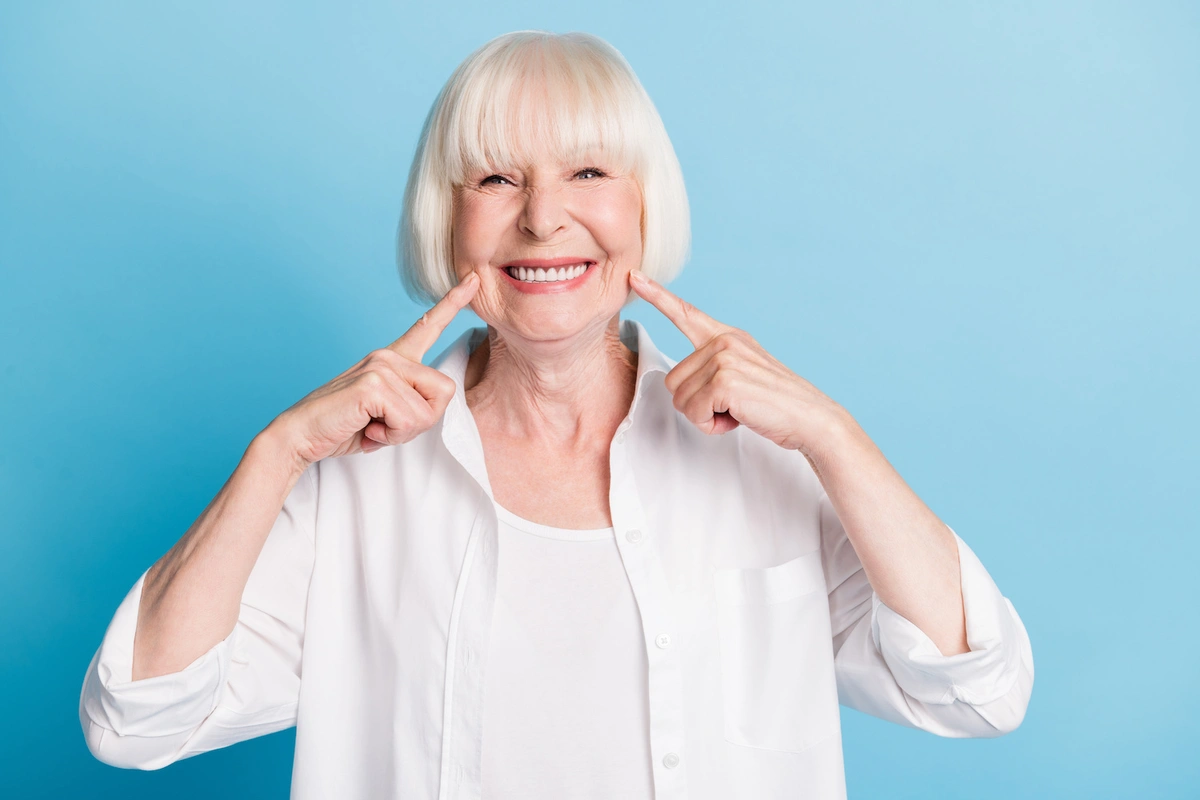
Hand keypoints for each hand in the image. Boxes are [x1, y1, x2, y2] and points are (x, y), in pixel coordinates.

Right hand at [268, 272, 479, 467]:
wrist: (299, 436)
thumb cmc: (344, 427)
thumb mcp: (387, 414)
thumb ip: (412, 404)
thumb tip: (433, 407)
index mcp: (392, 359)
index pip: (428, 326)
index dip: (453, 303)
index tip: (474, 280)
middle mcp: (388, 356)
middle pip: (445, 391)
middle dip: (422, 421)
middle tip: (386, 427)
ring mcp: (381, 366)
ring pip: (428, 411)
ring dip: (403, 432)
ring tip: (372, 427)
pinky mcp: (373, 384)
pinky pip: (409, 420)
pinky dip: (390, 435)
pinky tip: (366, 430)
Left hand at [628, 269, 850, 455]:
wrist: (812, 418)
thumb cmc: (775, 404)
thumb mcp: (744, 374)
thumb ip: (714, 368)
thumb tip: (680, 385)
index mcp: (727, 336)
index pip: (686, 313)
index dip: (657, 295)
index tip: (634, 277)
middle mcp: (724, 341)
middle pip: (672, 380)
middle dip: (696, 404)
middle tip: (732, 406)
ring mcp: (723, 358)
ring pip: (680, 399)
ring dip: (705, 416)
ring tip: (738, 410)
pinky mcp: (724, 381)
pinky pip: (693, 412)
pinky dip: (711, 426)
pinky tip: (738, 418)